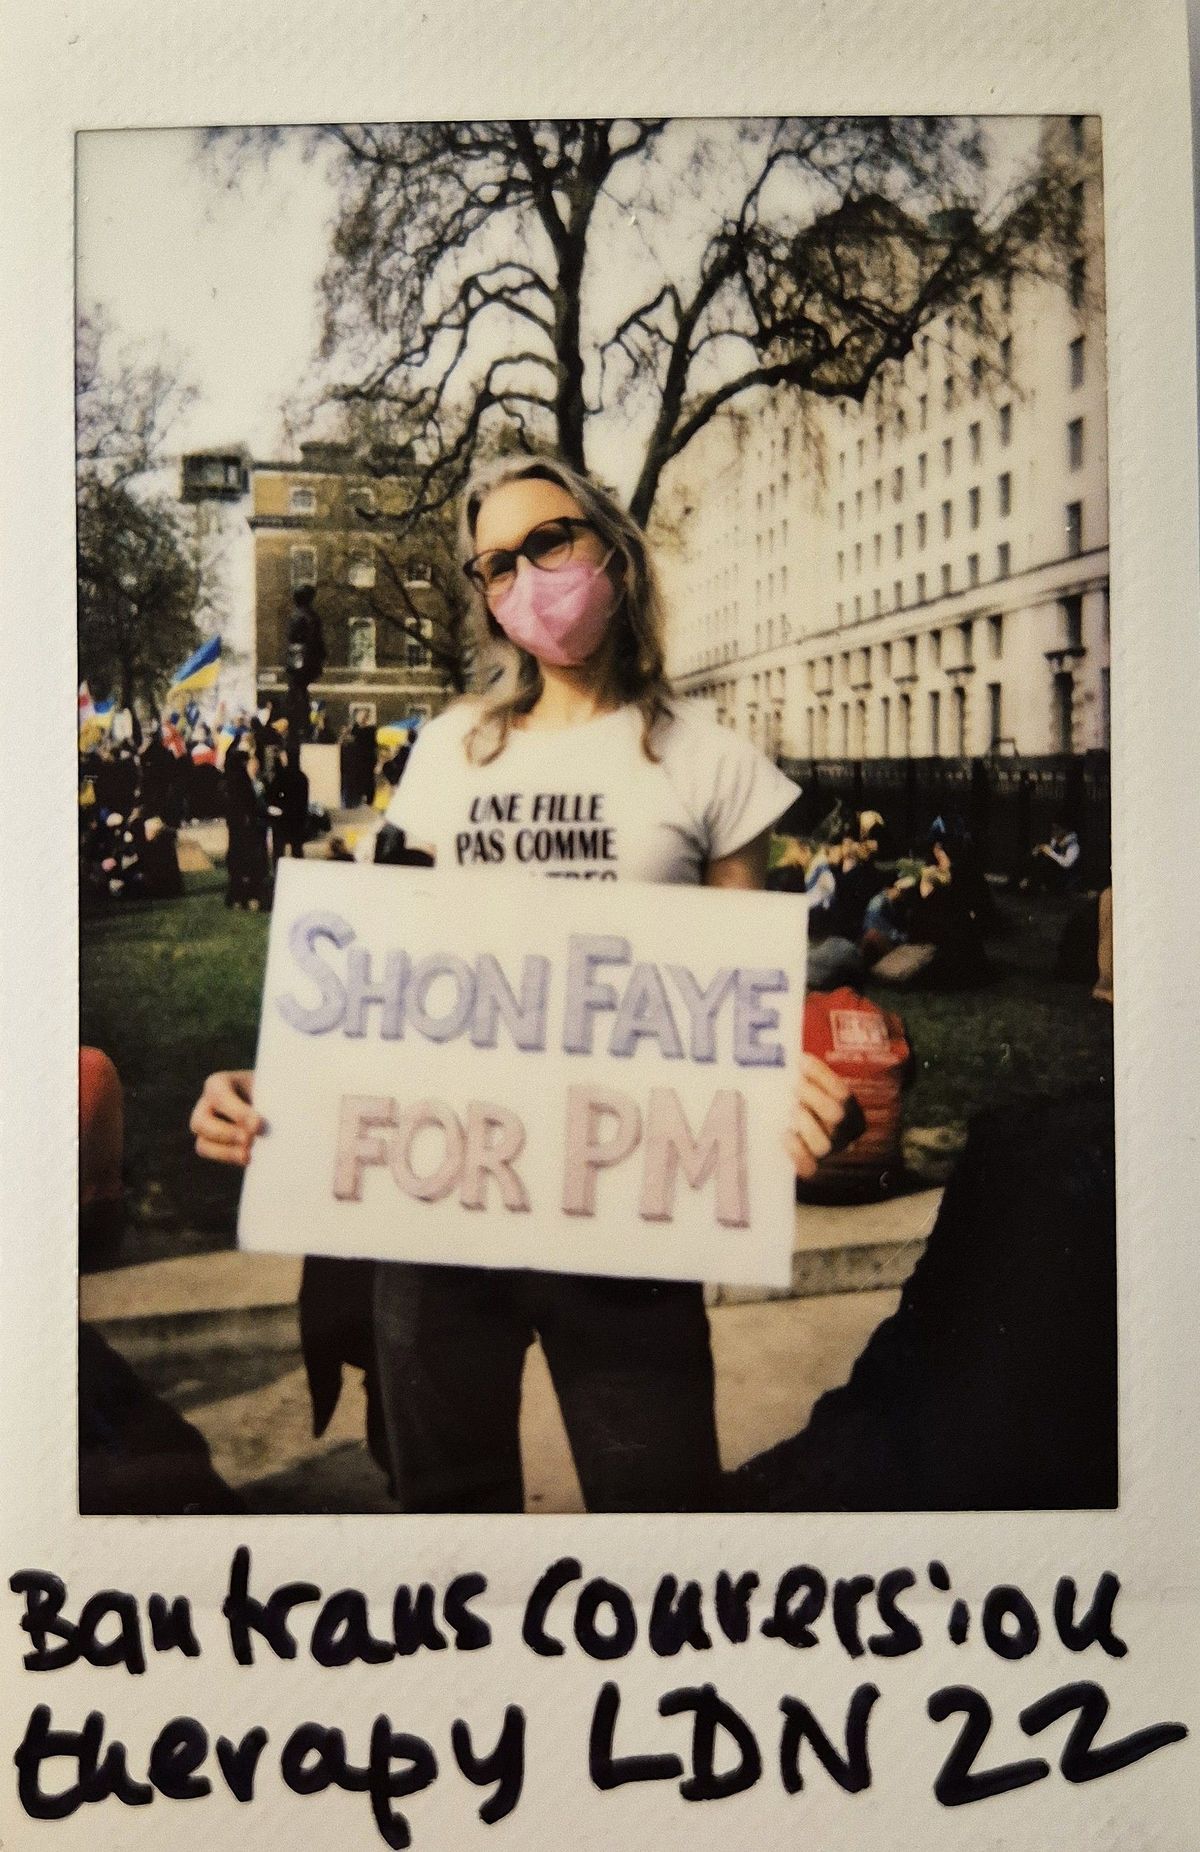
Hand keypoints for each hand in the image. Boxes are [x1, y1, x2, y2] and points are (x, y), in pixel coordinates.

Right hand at [189, 1070, 262, 1166]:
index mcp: (219, 1083)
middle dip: (226, 1134)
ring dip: (225, 1152)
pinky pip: (212, 1157)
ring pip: (202, 1144)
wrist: (272, 1102)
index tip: (258, 1124)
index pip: (219, 1095)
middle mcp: (207, 1104)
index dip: (237, 1112)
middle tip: (250, 1140)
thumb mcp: (270, 1087)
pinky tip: (249, 1159)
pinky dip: (229, 1159)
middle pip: (200, 1122)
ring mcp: (206, 1127)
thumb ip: (271, 1099)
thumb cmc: (270, 1089)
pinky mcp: (213, 1145)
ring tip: (248, 1155)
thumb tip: (268, 1123)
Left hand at [785, 1052, 852, 1180]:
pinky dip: (796, 1150)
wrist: (804, 1152)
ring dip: (806, 1124)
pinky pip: (808, 1166)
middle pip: (835, 1115)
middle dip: (814, 1096)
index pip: (841, 1092)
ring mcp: (827, 1153)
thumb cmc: (807, 1109)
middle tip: (795, 1086)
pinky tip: (785, 1135)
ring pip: (823, 1143)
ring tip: (792, 1111)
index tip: (801, 1060)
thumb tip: (793, 1057)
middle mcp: (842, 1133)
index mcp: (849, 1111)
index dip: (822, 1075)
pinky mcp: (810, 1169)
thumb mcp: (814, 1092)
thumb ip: (809, 1078)